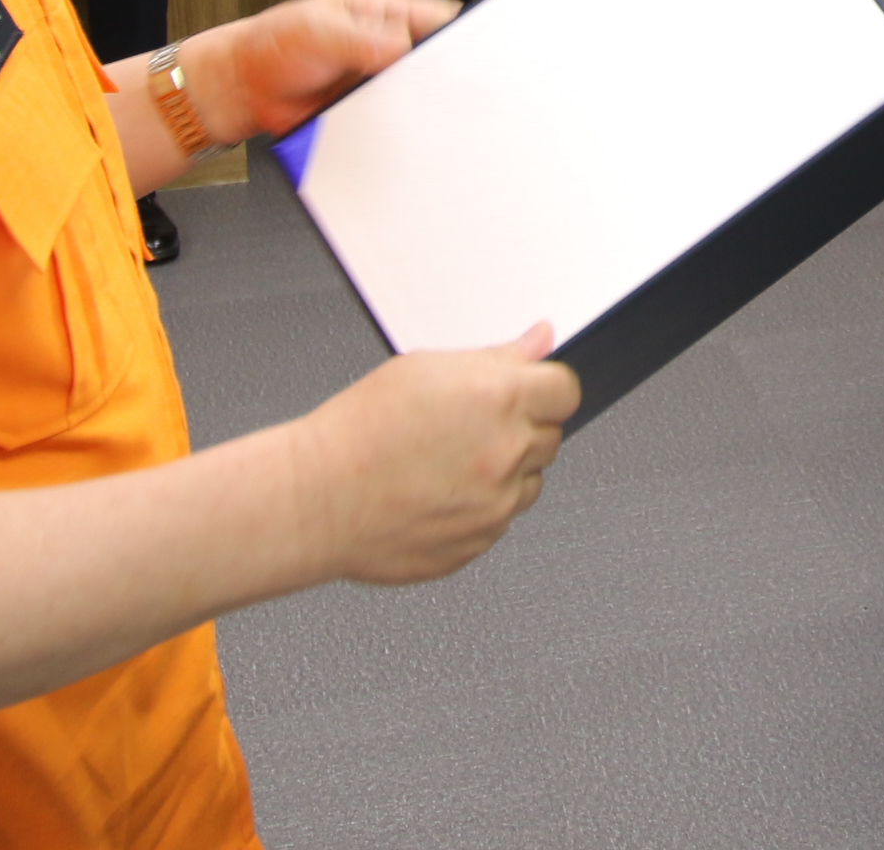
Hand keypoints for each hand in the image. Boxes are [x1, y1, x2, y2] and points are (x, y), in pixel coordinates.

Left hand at [191, 0, 456, 141]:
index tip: (470, 55)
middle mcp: (388, 46)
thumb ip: (360, 39)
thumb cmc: (273, 45)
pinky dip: (398, 131)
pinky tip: (392, 133)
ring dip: (418, 107)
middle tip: (435, 91)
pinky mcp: (369, 112)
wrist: (244, 89)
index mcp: (383, 13)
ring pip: (419, 96)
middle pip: (435, 61)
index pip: (437, 18)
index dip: (459, 35)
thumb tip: (401, 47)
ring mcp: (380, 81)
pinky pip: (395, 123)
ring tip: (407, 112)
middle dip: (441, 78)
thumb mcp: (316, 30)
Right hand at [291, 327, 580, 586]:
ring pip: (528, 482)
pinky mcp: (480, 543)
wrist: (317, 499)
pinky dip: (479, 507)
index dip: (544, 387)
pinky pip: (499, 520)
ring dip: (504, 472)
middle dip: (521, 428)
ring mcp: (496, 504)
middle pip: (550, 435)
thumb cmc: (358, 432)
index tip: (528, 390)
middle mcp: (506, 453)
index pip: (566, 389)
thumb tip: (539, 341)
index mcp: (499, 398)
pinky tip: (437, 492)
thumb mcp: (425, 368)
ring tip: (446, 463)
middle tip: (468, 426)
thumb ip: (497, 356)